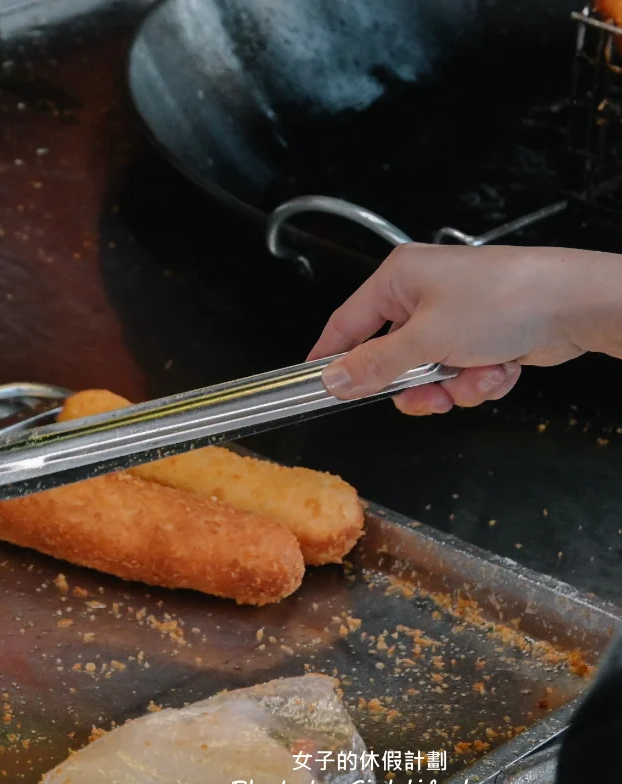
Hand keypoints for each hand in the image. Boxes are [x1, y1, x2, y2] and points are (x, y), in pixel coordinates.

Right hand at [310, 244, 621, 414]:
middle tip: (427, 393)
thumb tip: (334, 379)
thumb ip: (374, 366)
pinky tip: (499, 368)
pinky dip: (478, 380)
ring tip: (477, 375)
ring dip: (453, 385)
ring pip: (428, 373)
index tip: (318, 386)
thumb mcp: (426, 340)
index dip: (331, 358)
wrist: (575, 304)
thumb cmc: (506, 298)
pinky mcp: (481, 335)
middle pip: (390, 358)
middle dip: (415, 384)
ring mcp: (454, 315)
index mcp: (399, 278)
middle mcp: (423, 294)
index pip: (346, 323)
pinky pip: (459, 373)